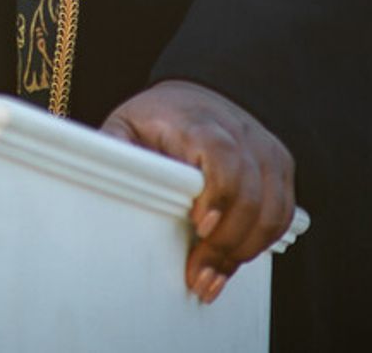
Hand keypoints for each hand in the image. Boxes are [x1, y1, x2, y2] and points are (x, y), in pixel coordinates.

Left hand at [102, 80, 295, 302]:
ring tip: (212, 279)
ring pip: (271, 208)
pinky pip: (283, 212)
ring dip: (244, 250)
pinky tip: (235, 261)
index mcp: (197, 122)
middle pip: (248, 192)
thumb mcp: (128, 123)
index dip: (217, 192)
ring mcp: (264, 148)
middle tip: (199, 277)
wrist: (203, 93)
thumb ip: (113, 150)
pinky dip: (263, 241)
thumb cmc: (160, 116)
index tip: (200, 225)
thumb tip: (89, 174)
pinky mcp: (280, 165)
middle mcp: (239, 132)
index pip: (221, 154)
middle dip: (225, 242)